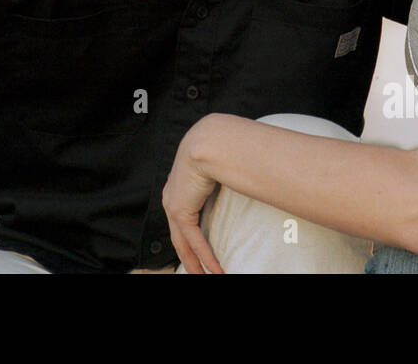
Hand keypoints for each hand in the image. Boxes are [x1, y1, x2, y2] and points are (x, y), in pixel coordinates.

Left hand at [161, 128, 224, 273]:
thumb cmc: (219, 146)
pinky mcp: (180, 211)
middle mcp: (172, 195)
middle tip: (199, 273)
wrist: (209, 141)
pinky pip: (193, 241)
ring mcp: (173, 204)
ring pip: (183, 243)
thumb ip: (225, 175)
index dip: (189, 235)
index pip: (182, 217)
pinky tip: (215, 269)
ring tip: (206, 276)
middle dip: (189, 257)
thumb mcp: (218, 163)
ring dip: (196, 263)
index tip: (197, 249)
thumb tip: (245, 175)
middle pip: (178, 235)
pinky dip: (205, 257)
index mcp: (179, 184)